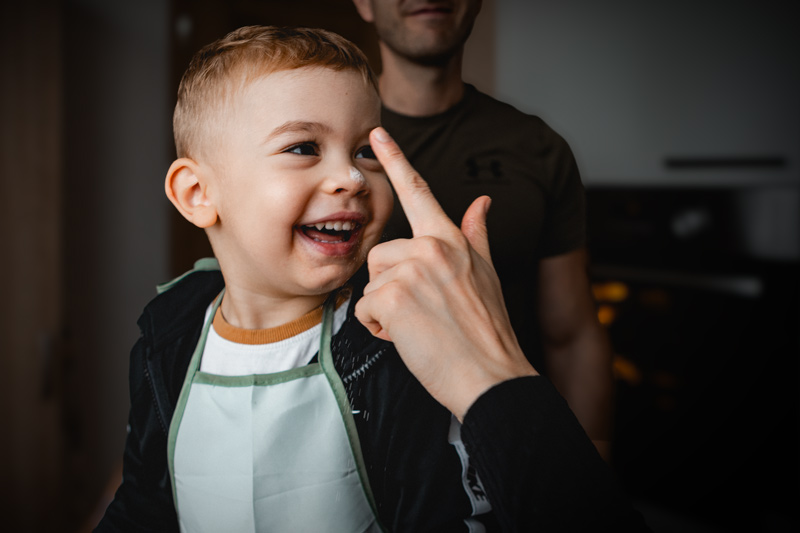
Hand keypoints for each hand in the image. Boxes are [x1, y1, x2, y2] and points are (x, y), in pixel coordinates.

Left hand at [355, 127, 537, 419]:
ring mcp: (412, 269)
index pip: (419, 192)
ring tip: (419, 326)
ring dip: (385, 309)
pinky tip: (409, 337)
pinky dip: (379, 328)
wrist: (492, 375)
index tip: (377, 133)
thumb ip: (477, 234)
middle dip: (391, 287)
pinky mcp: (393, 295)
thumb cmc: (488, 330)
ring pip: (372, 283)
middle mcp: (431, 247)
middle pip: (381, 255)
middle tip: (424, 313)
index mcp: (451, 240)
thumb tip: (482, 202)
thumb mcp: (486, 274)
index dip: (396, 159)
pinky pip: (365, 308)